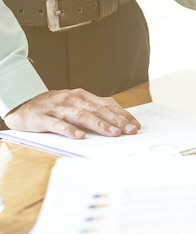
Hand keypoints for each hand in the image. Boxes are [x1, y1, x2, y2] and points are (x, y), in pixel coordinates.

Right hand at [3, 89, 140, 137]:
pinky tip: (80, 136)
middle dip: (116, 121)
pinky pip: (57, 124)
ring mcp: (57, 108)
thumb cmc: (53, 107)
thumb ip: (93, 110)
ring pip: (81, 116)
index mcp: (82, 96)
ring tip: (113, 133)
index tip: (135, 124)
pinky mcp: (42, 118)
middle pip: (97, 110)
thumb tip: (117, 121)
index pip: (106, 104)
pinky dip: (69, 130)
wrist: (20, 104)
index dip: (122, 114)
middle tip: (130, 130)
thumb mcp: (74, 104)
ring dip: (99, 125)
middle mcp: (71, 100)